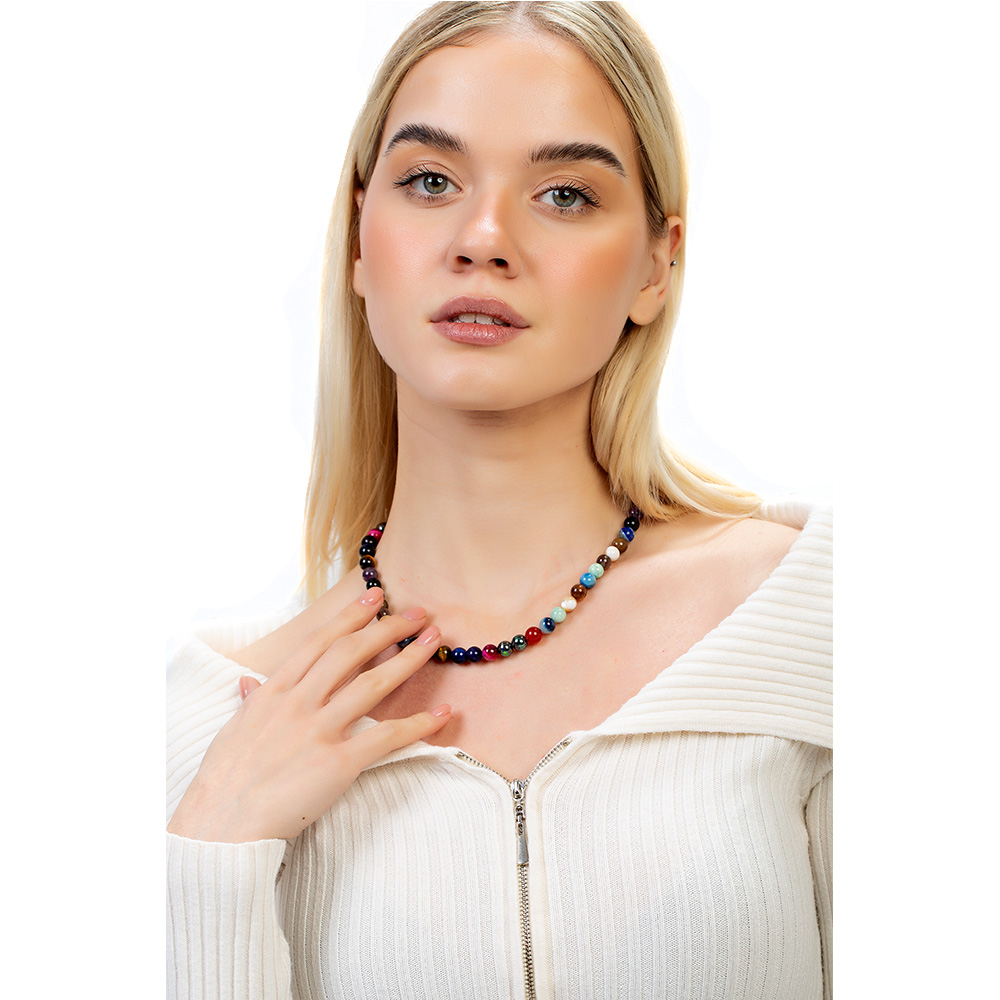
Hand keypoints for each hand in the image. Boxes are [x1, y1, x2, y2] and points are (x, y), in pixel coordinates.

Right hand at [167, 589, 448, 841]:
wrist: (219, 826)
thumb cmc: (224, 781)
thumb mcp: (233, 729)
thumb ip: (251, 701)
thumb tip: (248, 681)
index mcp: (273, 691)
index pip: (319, 641)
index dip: (351, 616)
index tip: (375, 597)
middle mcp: (298, 703)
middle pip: (351, 652)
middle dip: (388, 628)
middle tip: (418, 613)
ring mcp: (318, 731)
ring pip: (373, 684)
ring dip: (409, 659)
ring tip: (433, 641)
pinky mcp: (337, 764)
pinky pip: (387, 737)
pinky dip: (419, 724)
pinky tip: (443, 713)